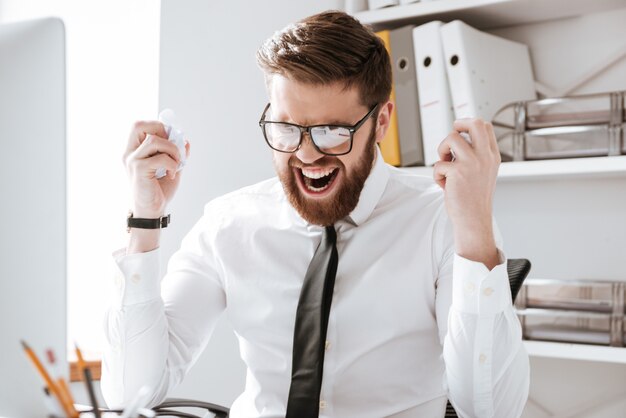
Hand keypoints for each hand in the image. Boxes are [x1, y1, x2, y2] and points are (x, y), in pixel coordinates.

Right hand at [123, 121, 189, 217]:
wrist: (152, 211)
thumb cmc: (159, 190)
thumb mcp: (171, 167)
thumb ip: (177, 153)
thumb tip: (185, 140)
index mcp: (134, 150)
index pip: (140, 126)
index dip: (158, 127)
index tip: (171, 141)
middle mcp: (130, 153)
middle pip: (139, 125)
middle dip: (161, 131)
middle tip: (172, 147)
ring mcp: (132, 160)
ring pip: (154, 140)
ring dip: (172, 150)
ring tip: (176, 164)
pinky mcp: (138, 169)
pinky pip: (161, 158)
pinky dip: (172, 164)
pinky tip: (171, 174)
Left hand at [433, 118, 500, 268]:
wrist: (473, 221)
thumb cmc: (474, 200)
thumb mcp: (482, 173)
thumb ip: (475, 156)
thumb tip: (456, 138)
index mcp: (492, 156)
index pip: (485, 126)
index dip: (469, 124)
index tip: (460, 132)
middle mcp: (484, 157)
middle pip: (475, 123)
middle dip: (458, 124)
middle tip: (451, 137)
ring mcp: (472, 163)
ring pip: (451, 138)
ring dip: (442, 150)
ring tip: (445, 166)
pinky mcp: (457, 172)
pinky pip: (438, 163)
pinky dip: (437, 175)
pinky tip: (444, 186)